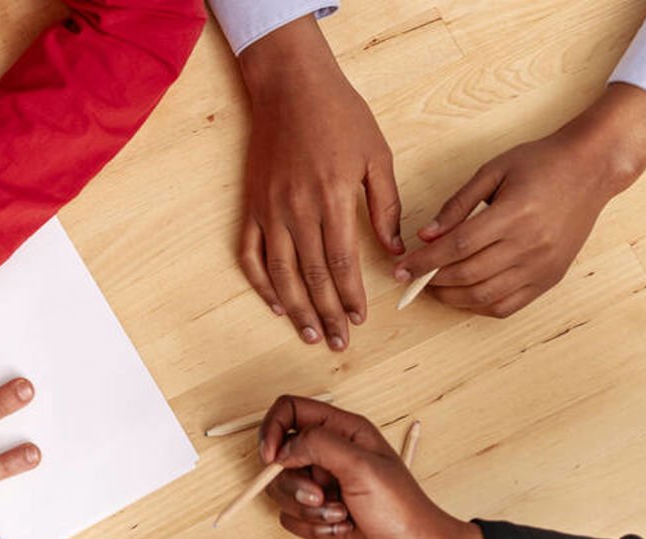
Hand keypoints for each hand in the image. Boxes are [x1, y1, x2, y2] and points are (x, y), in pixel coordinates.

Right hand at [237, 15, 402, 351]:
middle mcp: (297, 210)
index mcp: (332, 198)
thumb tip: (395, 249)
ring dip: (295, 309)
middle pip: (312, 276)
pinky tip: (275, 304)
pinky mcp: (252, 207)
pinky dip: (260, 283)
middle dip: (326, 314)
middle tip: (337, 342)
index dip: (350, 295)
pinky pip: (251, 254)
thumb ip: (385, 205)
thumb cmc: (339, 116)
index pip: (341, 262)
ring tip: (308, 334)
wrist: (290, 88)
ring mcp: (269, 210)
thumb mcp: (375, 155)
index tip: (359, 319)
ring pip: (281, 273)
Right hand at [258, 396, 485, 538]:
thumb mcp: (361, 466)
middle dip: (293, 482)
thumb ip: (317, 445)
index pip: (290, 411)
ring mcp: (325, 484)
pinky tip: (339, 528)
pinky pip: (290, 515)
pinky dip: (309, 527)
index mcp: (344, 431)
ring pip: (282, 488)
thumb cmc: (403, 511)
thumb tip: (283, 448)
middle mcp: (331, 454)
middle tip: (319, 496)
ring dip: (305, 509)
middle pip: (280, 455)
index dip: (273, 430)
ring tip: (338, 515)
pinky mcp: (320, 512)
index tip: (271, 458)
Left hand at [395, 84, 645, 317]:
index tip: (401, 269)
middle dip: (431, 280)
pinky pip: (509, 305)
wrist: (592, 168)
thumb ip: (457, 205)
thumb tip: (425, 236)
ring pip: (486, 296)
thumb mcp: (492, 171)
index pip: (457, 247)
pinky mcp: (551, 277)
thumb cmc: (541, 163)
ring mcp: (543, 265)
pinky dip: (480, 306)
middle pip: (468, 275)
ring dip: (451, 297)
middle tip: (411, 278)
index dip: (423, 262)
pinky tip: (463, 296)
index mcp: (514, 214)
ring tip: (432, 287)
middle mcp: (531, 245)